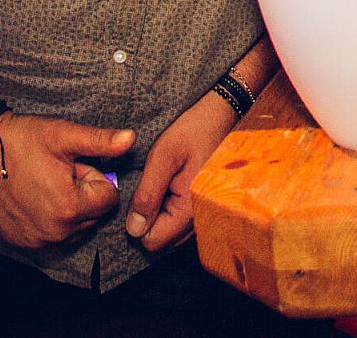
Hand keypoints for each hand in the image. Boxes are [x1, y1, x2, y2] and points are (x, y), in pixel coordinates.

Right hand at [0, 112, 134, 249]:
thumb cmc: (23, 140)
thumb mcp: (65, 136)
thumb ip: (102, 142)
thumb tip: (132, 139)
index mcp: (70, 208)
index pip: (109, 198)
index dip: (94, 177)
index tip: (72, 165)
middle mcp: (55, 232)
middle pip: (94, 215)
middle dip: (83, 194)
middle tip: (58, 174)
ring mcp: (36, 241)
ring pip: (75, 227)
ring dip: (68, 208)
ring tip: (45, 184)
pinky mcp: (21, 243)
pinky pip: (53, 235)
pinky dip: (51, 219)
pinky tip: (34, 198)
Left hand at [125, 91, 238, 253]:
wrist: (222, 115)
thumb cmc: (194, 131)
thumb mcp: (163, 156)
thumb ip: (147, 194)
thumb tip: (133, 229)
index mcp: (190, 210)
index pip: (152, 241)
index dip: (138, 222)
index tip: (143, 193)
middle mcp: (202, 219)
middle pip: (162, 242)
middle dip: (150, 219)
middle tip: (155, 185)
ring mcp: (206, 215)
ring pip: (171, 234)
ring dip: (161, 214)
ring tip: (166, 183)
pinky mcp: (206, 208)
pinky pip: (181, 223)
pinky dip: (172, 210)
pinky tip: (174, 185)